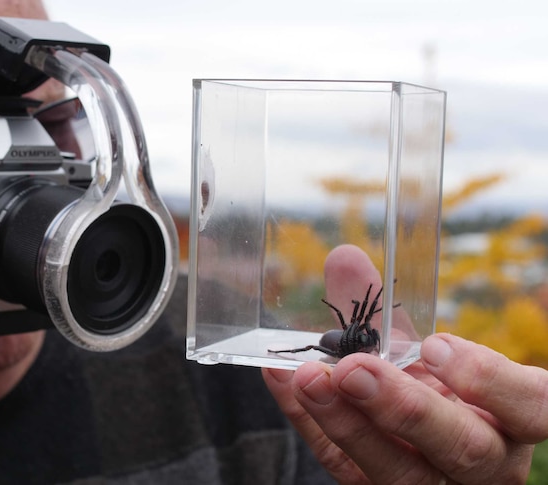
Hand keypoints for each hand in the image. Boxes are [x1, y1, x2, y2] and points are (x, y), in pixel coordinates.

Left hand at [263, 244, 547, 483]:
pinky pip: (343, 465)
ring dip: (348, 424)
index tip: (435, 344)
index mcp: (510, 418)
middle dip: (406, 408)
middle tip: (354, 369)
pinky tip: (285, 384)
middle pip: (462, 447)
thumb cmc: (429, 390)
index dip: (489, 380)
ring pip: (401, 473)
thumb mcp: (420, 354)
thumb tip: (343, 258)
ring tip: (310, 379)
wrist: (408, 443)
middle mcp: (485, 462)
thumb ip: (386, 313)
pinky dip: (310, 423)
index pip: (530, 406)